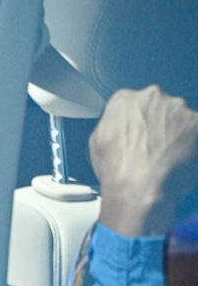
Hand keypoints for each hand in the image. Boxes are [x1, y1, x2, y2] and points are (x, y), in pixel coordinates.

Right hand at [91, 85, 197, 235]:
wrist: (140, 188)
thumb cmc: (115, 168)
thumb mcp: (97, 141)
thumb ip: (113, 124)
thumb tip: (122, 126)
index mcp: (124, 98)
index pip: (132, 102)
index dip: (136, 121)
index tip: (139, 134)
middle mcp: (153, 96)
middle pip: (159, 106)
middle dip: (159, 122)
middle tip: (155, 146)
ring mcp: (179, 109)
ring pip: (182, 118)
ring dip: (178, 132)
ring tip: (171, 156)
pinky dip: (193, 144)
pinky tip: (183, 160)